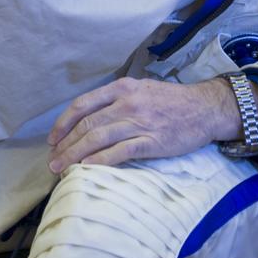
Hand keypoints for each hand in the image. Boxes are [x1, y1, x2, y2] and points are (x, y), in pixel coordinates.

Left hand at [47, 76, 243, 172]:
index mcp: (122, 88)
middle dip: (65, 144)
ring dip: (75, 155)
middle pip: (87, 125)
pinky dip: (99, 161)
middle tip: (52, 160)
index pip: (83, 105)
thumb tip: (91, 117)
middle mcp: (126, 103)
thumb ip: (117, 99)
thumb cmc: (172, 100)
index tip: (53, 138)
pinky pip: (118, 152)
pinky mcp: (151, 142)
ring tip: (61, 168)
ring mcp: (138, 122)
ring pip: (97, 139)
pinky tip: (86, 169)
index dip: (64, 123)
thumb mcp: (141, 89)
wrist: (205, 108)